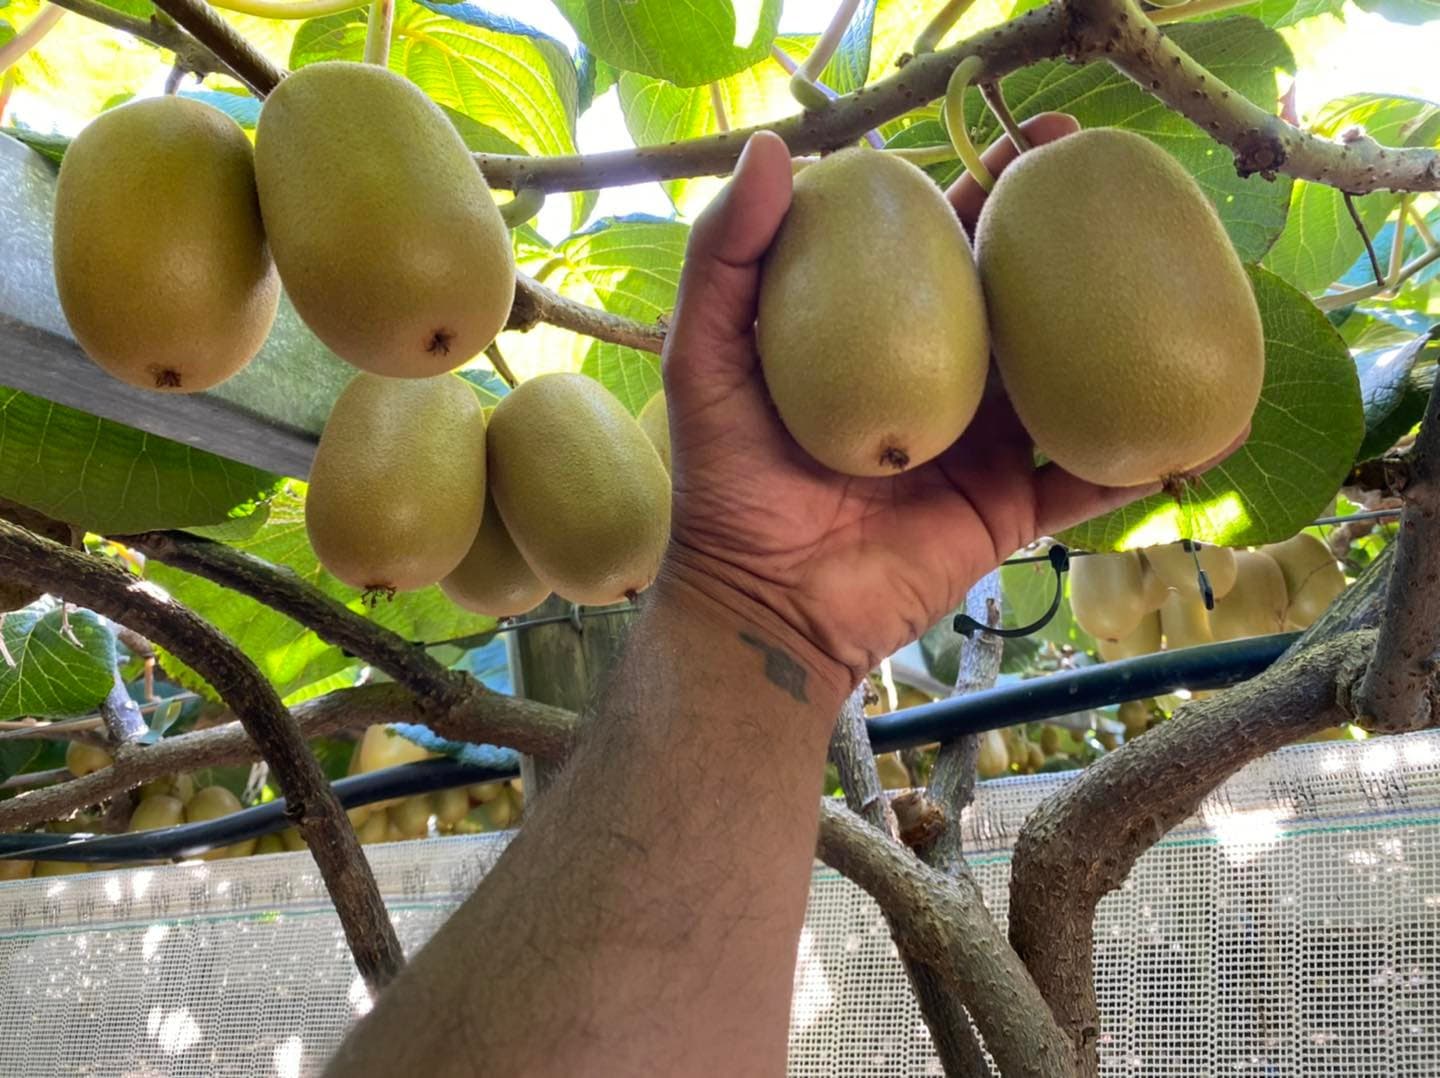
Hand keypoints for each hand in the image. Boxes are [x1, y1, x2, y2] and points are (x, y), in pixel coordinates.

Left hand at [660, 114, 1152, 693]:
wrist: (764, 602)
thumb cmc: (730, 481)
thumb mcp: (706, 358)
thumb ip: (726, 258)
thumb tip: (777, 149)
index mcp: (875, 339)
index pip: (942, 249)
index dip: (988, 191)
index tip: (1038, 144)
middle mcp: (936, 383)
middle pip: (1015, 301)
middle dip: (1066, 244)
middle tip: (1120, 191)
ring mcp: (978, 446)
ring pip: (1062, 380)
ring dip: (1117, 336)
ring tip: (1181, 283)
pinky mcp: (1006, 509)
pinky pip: (1082, 480)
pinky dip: (1134, 456)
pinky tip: (1195, 422)